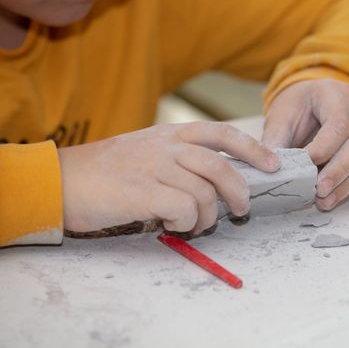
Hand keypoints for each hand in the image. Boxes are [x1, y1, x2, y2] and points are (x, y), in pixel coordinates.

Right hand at [58, 122, 279, 234]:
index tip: (272, 163)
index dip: (252, 148)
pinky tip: (172, 227)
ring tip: (192, 225)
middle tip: (240, 210)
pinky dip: (186, 223)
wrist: (64, 180)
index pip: (222, 133)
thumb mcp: (148, 150)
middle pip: (221, 166)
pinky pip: (184, 209)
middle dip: (239, 192)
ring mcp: (155, 167)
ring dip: (207, 216)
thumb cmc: (109, 170)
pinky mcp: (143, 192)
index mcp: (171, 134)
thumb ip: (180, 158)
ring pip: (205, 193)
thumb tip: (215, 183)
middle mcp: (167, 146)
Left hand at [263, 79, 348, 210]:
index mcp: (336, 95)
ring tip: (326, 202)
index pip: (339, 123)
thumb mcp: (282, 116)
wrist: (316, 99)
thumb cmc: (299, 108)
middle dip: (339, 171)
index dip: (324, 148)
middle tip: (318, 191)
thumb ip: (276, 140)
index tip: (304, 166)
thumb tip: (271, 170)